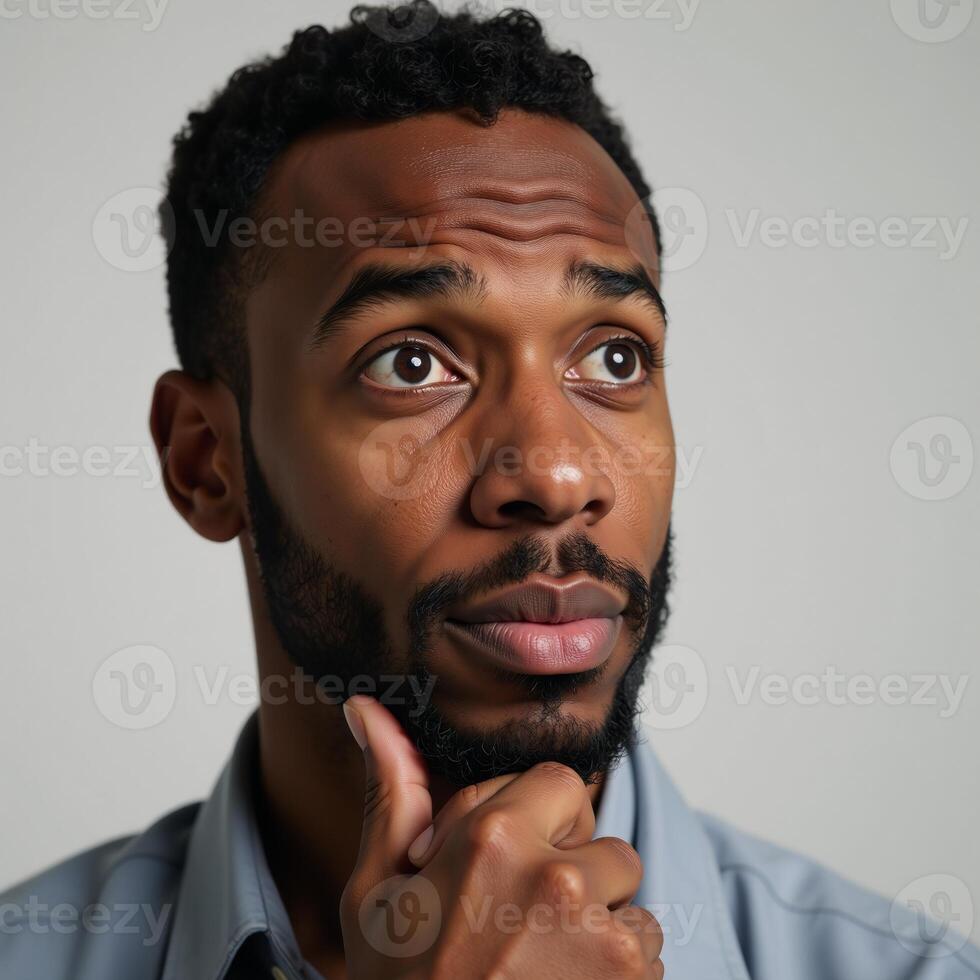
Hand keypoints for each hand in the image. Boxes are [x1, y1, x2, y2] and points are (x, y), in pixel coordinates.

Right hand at [339, 695, 663, 978]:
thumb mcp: (376, 894)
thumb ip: (391, 793)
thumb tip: (365, 709)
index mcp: (494, 840)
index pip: (563, 783)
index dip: (537, 820)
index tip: (507, 864)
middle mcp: (558, 879)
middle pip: (603, 840)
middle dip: (573, 871)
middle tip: (522, 924)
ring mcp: (605, 939)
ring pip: (630, 897)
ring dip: (599, 924)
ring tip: (542, 968)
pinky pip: (648, 947)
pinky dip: (619, 969)